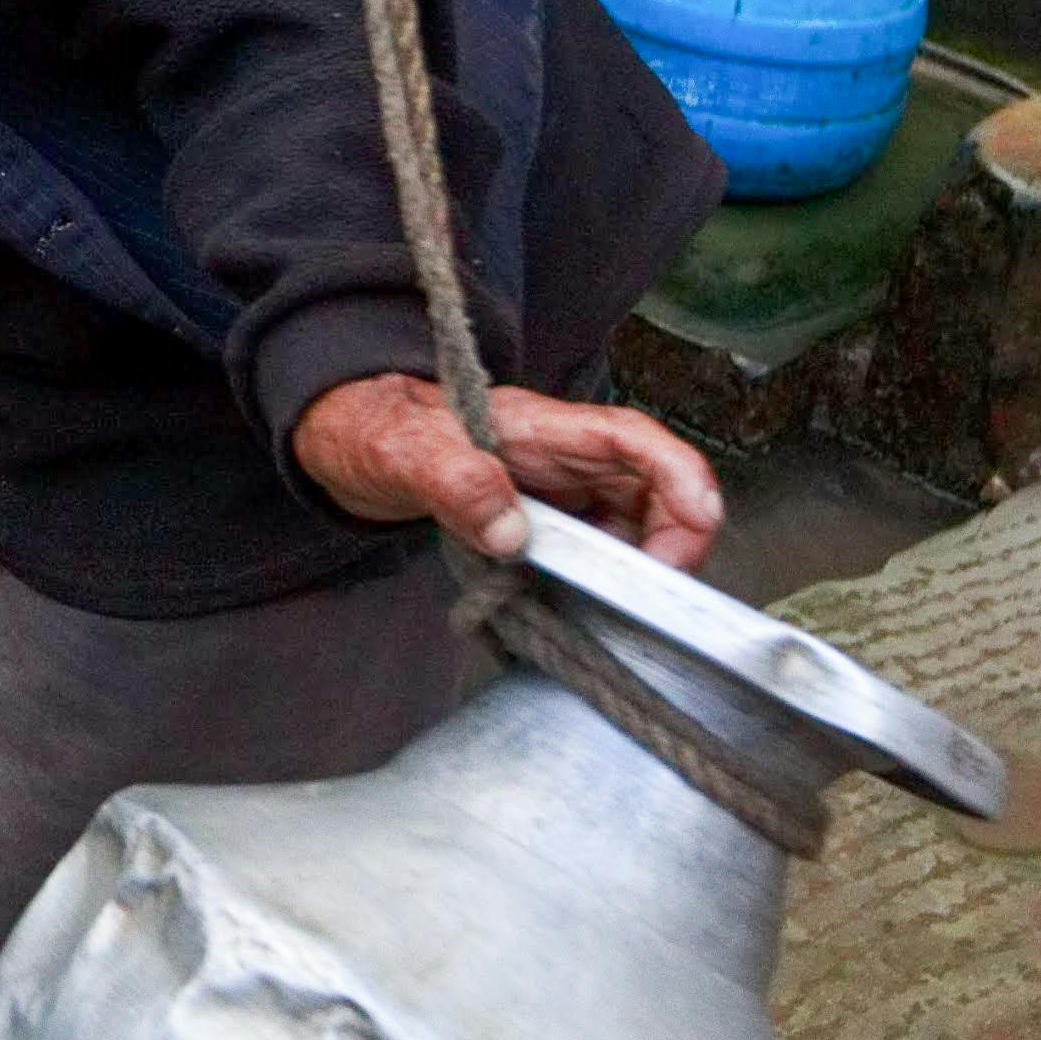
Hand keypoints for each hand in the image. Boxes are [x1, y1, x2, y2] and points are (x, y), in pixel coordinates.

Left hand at [292, 372, 720, 572]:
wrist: (344, 441)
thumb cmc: (372, 430)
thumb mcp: (401, 452)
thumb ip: (454, 481)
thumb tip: (511, 531)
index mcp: (542, 427)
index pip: (635, 440)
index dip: (681, 478)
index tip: (696, 531)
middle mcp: (563, 457)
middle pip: (652, 490)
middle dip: (669, 542)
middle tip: (640, 602)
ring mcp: (556, 491)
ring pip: (630, 527)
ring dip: (632, 571)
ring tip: (604, 612)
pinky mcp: (542, 523)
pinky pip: (592, 553)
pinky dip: (596, 584)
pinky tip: (575, 612)